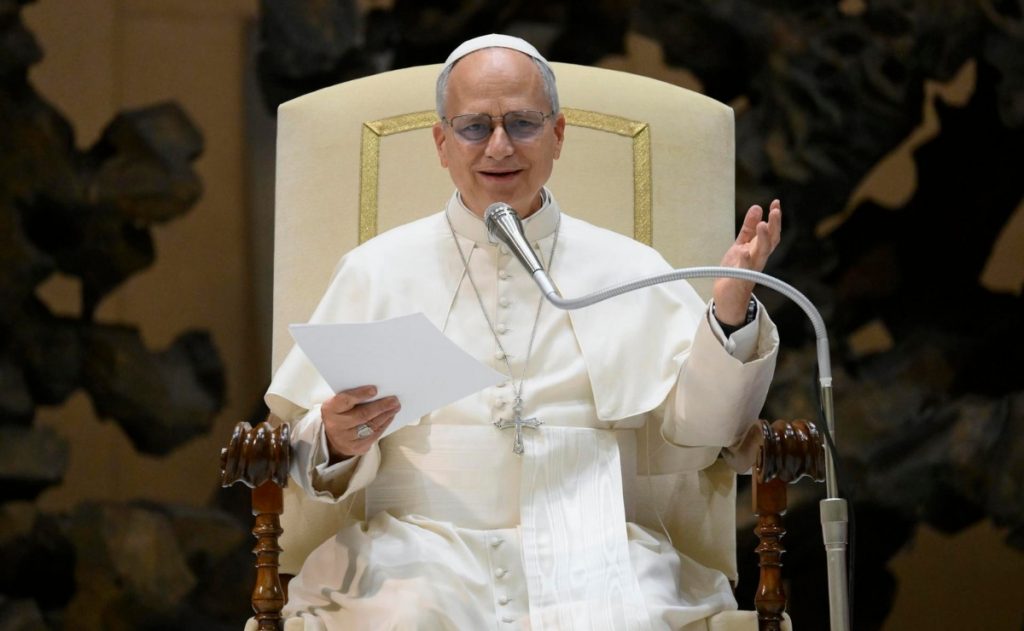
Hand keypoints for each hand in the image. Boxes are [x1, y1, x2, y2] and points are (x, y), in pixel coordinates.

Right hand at [321, 385, 400, 460]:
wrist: (334, 435)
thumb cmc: (341, 413)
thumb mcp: (340, 403)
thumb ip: (353, 396)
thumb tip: (377, 390)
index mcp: (330, 409)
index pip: (345, 400)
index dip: (360, 394)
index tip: (375, 389)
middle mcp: (335, 425)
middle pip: (362, 415)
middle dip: (380, 406)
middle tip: (394, 400)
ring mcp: (345, 439)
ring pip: (370, 426)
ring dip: (386, 415)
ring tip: (395, 407)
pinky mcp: (356, 448)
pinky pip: (374, 435)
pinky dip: (384, 424)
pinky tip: (390, 416)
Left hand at [713, 199, 781, 324]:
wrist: (728, 297)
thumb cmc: (736, 270)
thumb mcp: (741, 245)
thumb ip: (748, 228)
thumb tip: (757, 208)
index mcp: (759, 250)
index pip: (771, 232)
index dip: (775, 219)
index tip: (776, 203)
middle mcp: (758, 259)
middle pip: (771, 241)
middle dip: (774, 226)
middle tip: (775, 210)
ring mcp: (750, 268)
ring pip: (761, 253)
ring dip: (763, 239)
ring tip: (762, 224)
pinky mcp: (740, 278)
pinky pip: (744, 269)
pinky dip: (745, 260)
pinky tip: (744, 250)